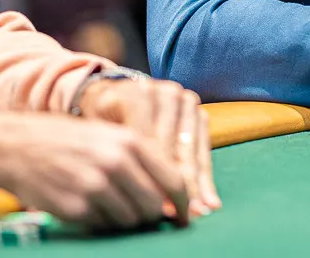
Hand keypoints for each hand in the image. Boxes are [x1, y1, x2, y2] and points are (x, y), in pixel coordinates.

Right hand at [0, 112, 189, 229]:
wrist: (17, 146)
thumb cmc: (71, 140)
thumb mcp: (111, 136)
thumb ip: (142, 161)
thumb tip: (170, 196)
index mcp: (131, 141)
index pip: (173, 180)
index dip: (183, 203)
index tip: (185, 216)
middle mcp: (116, 163)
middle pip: (154, 206)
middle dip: (153, 216)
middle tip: (144, 215)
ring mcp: (95, 186)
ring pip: (130, 221)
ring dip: (127, 221)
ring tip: (111, 206)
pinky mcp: (75, 208)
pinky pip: (103, 226)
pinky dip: (102, 223)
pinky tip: (90, 208)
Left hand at [78, 77, 219, 215]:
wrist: (114, 96)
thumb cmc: (101, 123)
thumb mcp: (99, 136)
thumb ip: (119, 160)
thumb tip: (145, 197)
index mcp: (138, 94)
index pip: (149, 144)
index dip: (153, 178)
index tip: (158, 209)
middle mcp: (167, 93)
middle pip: (174, 147)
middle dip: (179, 185)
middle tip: (183, 215)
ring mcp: (185, 101)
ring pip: (192, 150)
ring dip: (197, 184)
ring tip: (200, 211)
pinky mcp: (198, 111)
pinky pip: (202, 149)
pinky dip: (204, 176)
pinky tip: (209, 199)